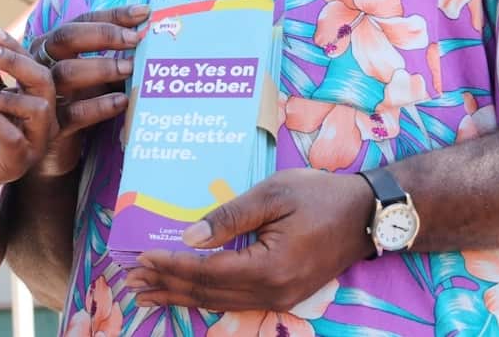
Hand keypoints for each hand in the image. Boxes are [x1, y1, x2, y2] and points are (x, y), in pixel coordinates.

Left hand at [0, 28, 56, 188]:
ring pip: (39, 110)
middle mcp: (42, 115)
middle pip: (43, 80)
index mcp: (33, 95)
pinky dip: (3, 126)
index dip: (14, 46)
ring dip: (10, 97)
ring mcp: (35, 139)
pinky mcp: (20, 161)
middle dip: (16, 63)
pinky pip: (18, 141)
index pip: (31, 63)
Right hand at [33, 5, 147, 176]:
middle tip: (135, 39)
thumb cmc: (75, 104)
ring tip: (131, 68)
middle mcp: (42, 63)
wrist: (50, 151)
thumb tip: (151, 44)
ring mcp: (44, 93)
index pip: (82, 20)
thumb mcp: (92, 77)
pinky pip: (74, 113)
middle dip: (103, 35)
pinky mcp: (51, 125)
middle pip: (67, 37)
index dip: (112, 15)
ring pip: (67, 72)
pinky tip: (123, 101)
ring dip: (102, 67)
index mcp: (52, 46)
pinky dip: (99, 106)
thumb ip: (113, 60)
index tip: (144, 12)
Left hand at [125, 169, 373, 310]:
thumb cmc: (320, 196)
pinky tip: (185, 295)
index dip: (171, 266)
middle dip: (167, 286)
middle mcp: (273, 292)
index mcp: (270, 267)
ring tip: (146, 293)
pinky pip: (235, 301)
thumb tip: (188, 238)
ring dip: (180, 296)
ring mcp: (280, 298)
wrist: (368, 215)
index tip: (141, 258)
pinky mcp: (284, 295)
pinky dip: (204, 297)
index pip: (207, 271)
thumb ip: (228, 218)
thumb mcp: (271, 195)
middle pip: (208, 293)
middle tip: (130, 280)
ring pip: (219, 302)